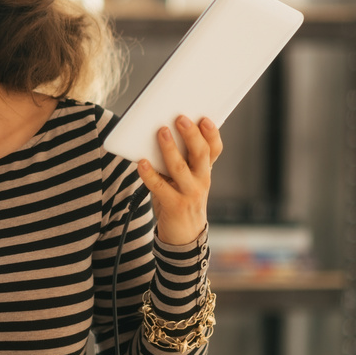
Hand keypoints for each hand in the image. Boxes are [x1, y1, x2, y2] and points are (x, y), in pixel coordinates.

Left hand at [136, 116, 223, 247]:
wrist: (184, 236)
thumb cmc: (181, 199)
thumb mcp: (188, 179)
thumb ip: (181, 159)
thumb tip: (162, 131)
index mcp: (205, 170)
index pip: (214, 149)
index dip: (212, 133)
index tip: (204, 118)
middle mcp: (202, 180)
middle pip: (200, 153)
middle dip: (191, 135)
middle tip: (180, 118)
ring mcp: (189, 193)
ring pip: (180, 167)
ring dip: (170, 148)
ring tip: (161, 131)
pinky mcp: (174, 205)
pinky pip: (160, 187)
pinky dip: (149, 174)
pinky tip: (141, 162)